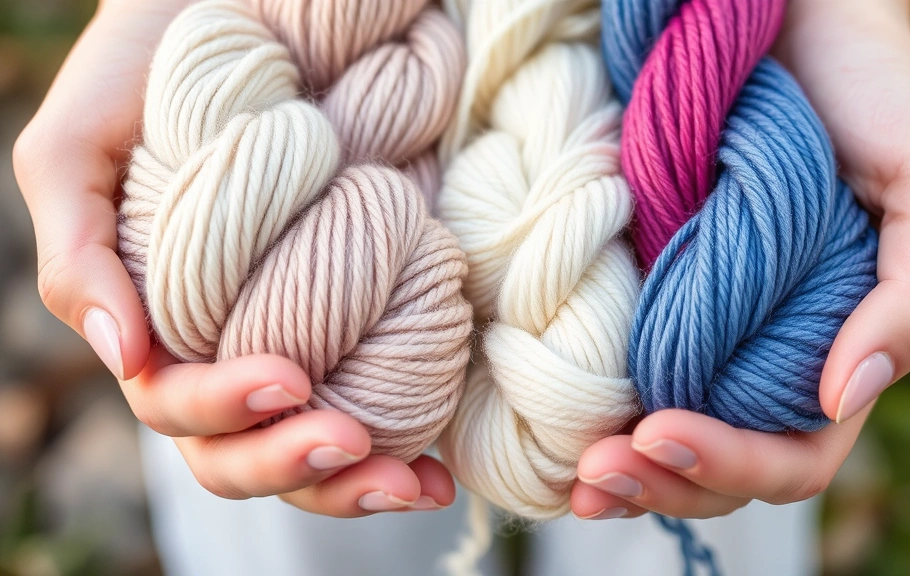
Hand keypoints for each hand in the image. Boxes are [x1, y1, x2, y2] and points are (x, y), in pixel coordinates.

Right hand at [12, 1, 452, 515]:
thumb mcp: (80, 149)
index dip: (226, 413)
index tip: (287, 378)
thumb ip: (79, 252)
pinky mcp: (362, 315)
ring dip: (358, 481)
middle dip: (294, 464)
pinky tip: (439, 468)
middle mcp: (228, 344)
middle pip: (246, 449)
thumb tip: (126, 359)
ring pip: (312, 444)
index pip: (180, 407)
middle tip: (350, 442)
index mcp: (159, 324)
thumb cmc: (146, 75)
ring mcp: (298, 336)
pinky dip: (407, 443)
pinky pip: (379, 400)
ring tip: (414, 485)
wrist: (235, 12)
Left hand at [570, 0, 909, 519]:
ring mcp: (701, 323)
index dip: (730, 465)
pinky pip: (617, 365)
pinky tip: (550, 417)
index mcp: (832, 347)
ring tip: (567, 471)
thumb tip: (843, 397)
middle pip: (717, 463)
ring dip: (616, 467)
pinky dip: (584, 404)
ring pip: (662, 433)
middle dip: (658, 482)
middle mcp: (761, 350)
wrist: (789, 14)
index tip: (659, 434)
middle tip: (593, 474)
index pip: (793, 452)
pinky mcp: (647, 283)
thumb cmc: (869, 88)